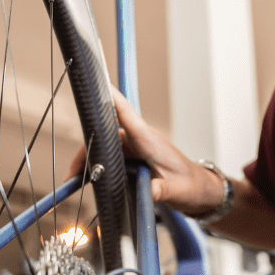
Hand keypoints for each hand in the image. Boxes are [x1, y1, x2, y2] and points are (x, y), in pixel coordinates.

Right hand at [65, 87, 224, 214]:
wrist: (201, 192)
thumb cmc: (192, 187)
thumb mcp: (177, 191)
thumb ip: (161, 190)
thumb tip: (148, 192)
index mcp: (149, 141)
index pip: (126, 113)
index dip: (110, 98)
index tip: (95, 82)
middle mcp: (140, 140)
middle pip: (106, 135)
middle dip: (87, 150)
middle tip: (72, 173)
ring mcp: (137, 149)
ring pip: (105, 147)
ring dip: (89, 160)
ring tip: (74, 179)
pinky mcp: (135, 159)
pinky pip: (110, 157)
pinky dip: (97, 167)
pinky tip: (86, 179)